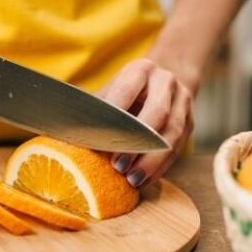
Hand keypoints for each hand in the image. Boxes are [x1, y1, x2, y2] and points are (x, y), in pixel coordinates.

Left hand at [97, 58, 194, 187]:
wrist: (162, 83)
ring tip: (132, 179)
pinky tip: (145, 181)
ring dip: (151, 160)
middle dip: (138, 142)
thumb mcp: (110, 92)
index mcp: (140, 70)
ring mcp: (183, 101)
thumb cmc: (126, 93)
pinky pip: (178, 149)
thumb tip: (61, 133)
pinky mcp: (191, 122)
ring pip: (172, 133)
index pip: (127, 91)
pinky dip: (160, 168)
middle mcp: (165, 81)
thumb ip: (93, 110)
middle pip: (157, 113)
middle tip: (118, 166)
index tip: (102, 140)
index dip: (116, 117)